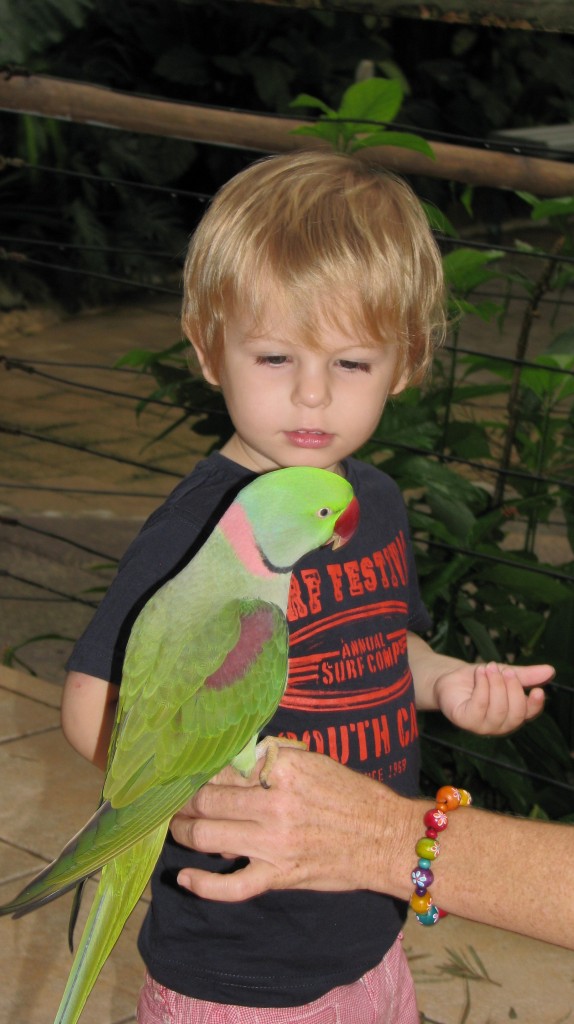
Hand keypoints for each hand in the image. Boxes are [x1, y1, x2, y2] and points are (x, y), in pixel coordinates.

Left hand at [170, 748, 408, 901]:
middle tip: (172, 802)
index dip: (201, 773)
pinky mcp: (280, 876)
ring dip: (185, 833)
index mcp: (283, 770)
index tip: (186, 775)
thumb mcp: (315, 760)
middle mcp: (274, 804)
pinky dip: (204, 884)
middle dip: (184, 802)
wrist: (386, 836)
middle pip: (209, 801)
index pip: (225, 769)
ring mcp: (275, 843)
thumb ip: (275, 756)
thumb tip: (240, 755)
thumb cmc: (352, 795)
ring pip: (210, 837)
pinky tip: (185, 878)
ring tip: (177, 828)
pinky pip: (232, 886)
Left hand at [434, 661, 552, 734]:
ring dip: (495, 684)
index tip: (537, 690)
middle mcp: (499, 725)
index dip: (535, 705)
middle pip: (515, 713)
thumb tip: (550, 670)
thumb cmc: (479, 679)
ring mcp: (482, 726)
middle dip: (512, 688)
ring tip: (489, 667)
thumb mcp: (504, 673)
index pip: (529, 714)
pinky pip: (479, 706)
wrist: (450, 678)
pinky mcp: (465, 721)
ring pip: (498, 710)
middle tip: (505, 670)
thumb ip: (526, 675)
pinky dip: (482, 686)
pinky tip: (480, 673)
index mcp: (512, 714)